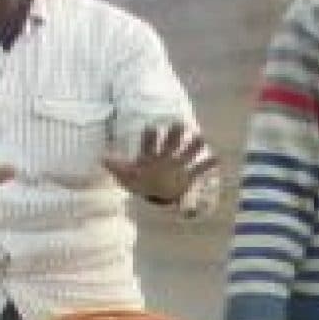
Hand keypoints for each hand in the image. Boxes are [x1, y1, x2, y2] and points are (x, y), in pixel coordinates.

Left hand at [102, 123, 219, 207]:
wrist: (154, 196)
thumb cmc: (138, 182)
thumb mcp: (125, 176)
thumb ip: (116, 166)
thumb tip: (101, 157)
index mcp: (149, 156)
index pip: (149, 144)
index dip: (150, 136)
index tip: (152, 127)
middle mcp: (165, 157)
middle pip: (171, 144)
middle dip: (175, 135)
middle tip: (179, 123)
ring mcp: (177, 166)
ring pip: (187, 153)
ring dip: (193, 147)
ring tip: (201, 137)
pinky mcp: (187, 176)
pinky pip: (198, 170)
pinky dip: (208, 165)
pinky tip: (217, 158)